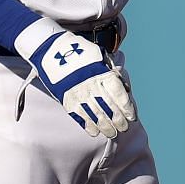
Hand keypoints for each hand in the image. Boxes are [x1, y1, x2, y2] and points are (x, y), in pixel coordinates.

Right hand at [15, 19, 135, 138]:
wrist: (53, 50)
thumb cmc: (80, 53)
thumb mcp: (100, 57)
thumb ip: (112, 73)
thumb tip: (126, 89)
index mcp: (102, 73)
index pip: (119, 95)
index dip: (127, 108)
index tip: (132, 116)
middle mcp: (92, 85)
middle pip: (110, 108)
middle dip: (119, 121)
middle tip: (124, 128)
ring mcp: (79, 94)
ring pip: (96, 116)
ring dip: (106, 127)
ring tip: (112, 133)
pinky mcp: (67, 100)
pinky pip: (80, 117)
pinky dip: (89, 126)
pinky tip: (95, 132)